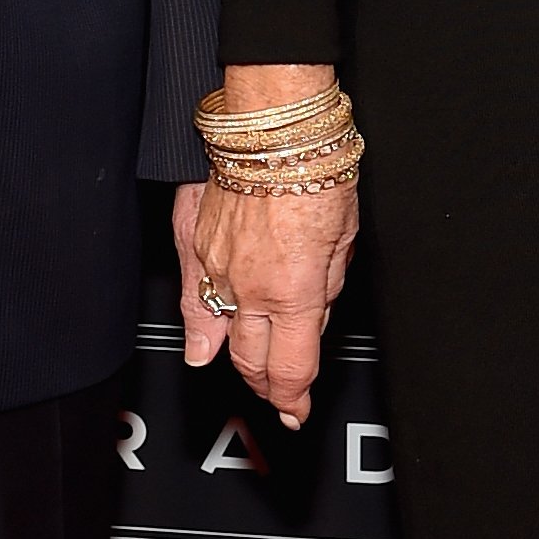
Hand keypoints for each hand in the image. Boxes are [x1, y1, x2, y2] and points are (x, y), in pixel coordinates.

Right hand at [179, 174, 358, 429]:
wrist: (272, 128)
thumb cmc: (315, 169)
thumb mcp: (344, 240)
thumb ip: (324, 289)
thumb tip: (313, 318)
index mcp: (293, 292)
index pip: (290, 368)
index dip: (294, 399)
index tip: (297, 410)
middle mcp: (249, 288)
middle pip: (252, 362)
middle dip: (268, 387)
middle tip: (280, 396)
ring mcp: (215, 269)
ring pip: (221, 335)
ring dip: (238, 358)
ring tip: (253, 372)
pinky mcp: (196, 245)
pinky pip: (194, 297)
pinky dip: (202, 325)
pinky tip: (203, 344)